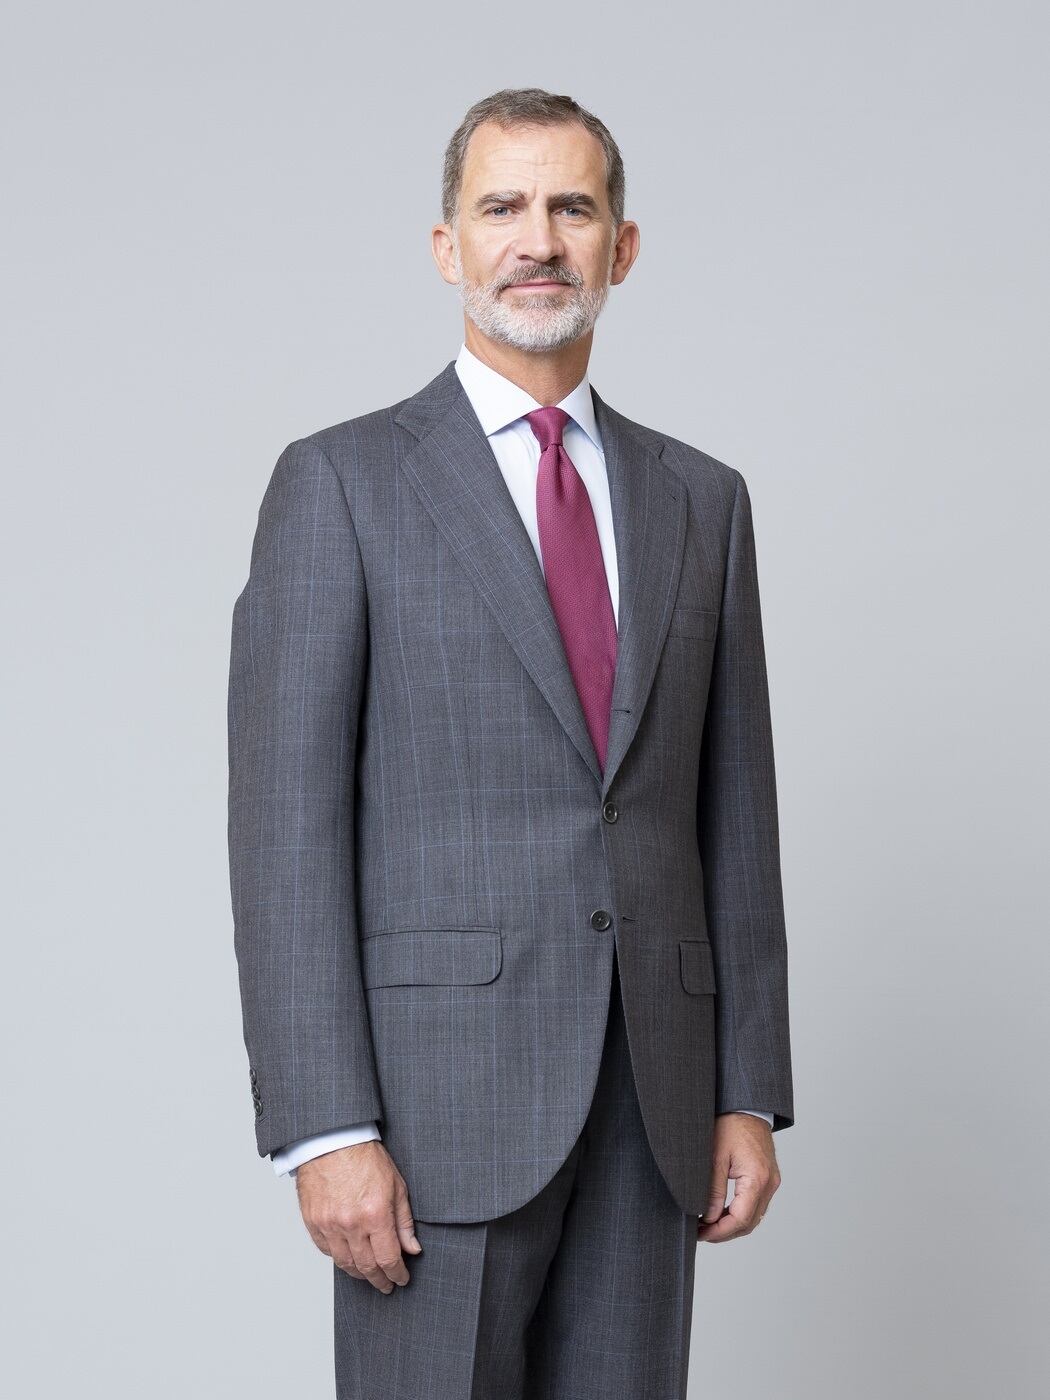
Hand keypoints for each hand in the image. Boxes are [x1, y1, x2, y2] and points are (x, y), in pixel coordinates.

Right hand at [295, 1140, 421, 1291]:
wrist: (331, 1141)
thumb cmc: (364, 1157)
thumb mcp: (396, 1185)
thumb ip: (404, 1221)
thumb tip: (412, 1248)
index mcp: (375, 1214)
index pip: (388, 1259)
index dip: (397, 1274)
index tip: (401, 1279)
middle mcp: (351, 1224)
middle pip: (367, 1267)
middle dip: (379, 1280)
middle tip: (386, 1285)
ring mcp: (329, 1224)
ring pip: (345, 1263)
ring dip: (359, 1274)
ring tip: (368, 1275)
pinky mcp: (313, 1222)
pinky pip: (326, 1250)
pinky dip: (339, 1258)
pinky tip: (348, 1257)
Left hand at [697, 1112, 780, 1242]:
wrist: (747, 1106)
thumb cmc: (730, 1125)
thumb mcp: (715, 1157)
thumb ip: (714, 1190)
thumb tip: (709, 1218)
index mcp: (757, 1178)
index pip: (740, 1219)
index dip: (720, 1232)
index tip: (701, 1234)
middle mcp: (769, 1183)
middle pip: (749, 1223)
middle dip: (724, 1232)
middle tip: (701, 1233)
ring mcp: (771, 1182)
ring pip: (754, 1217)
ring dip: (732, 1225)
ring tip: (708, 1225)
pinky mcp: (769, 1178)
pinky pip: (756, 1205)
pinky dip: (740, 1213)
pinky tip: (722, 1212)